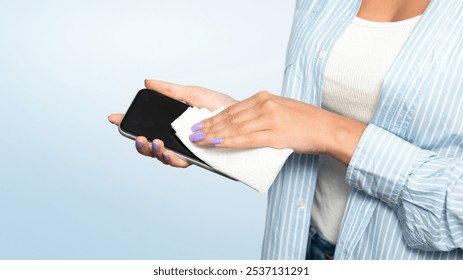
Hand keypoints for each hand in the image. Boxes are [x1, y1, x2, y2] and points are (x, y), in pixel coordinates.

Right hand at [108, 79, 236, 167]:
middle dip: (139, 143)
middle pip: (149, 144)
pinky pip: (179, 162)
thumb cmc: (220, 106)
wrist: (242, 118)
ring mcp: (185, 149)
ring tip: (153, 142)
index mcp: (171, 122)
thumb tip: (148, 82)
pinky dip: (170, 158)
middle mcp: (175, 137)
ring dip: (153, 151)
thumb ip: (170, 91)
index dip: (128, 123)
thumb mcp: (193, 94)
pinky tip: (168, 151)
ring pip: (161, 156)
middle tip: (138, 137)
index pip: (145, 124)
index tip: (114, 118)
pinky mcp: (196, 159)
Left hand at [188, 91, 366, 164]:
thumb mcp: (279, 110)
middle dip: (208, 127)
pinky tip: (216, 144)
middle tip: (192, 134)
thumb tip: (240, 125)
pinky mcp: (276, 134)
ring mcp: (270, 118)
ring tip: (199, 140)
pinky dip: (229, 142)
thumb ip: (260, 114)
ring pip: (235, 128)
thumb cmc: (304, 121)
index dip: (213, 119)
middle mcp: (265, 104)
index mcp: (264, 98)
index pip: (232, 109)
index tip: (199, 125)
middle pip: (230, 118)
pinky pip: (247, 139)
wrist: (327, 128)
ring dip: (214, 135)